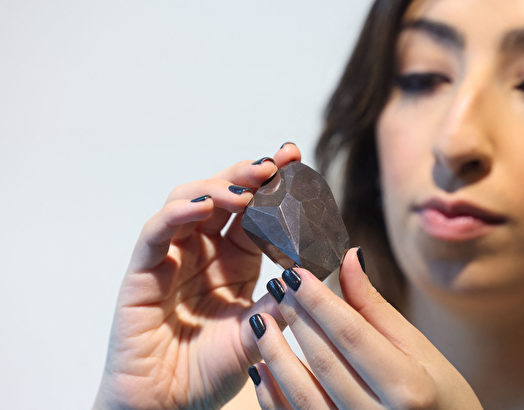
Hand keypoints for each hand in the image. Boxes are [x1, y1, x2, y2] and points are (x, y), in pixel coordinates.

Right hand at [94, 144, 299, 408]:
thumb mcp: (258, 334)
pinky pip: (157, 232)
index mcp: (235, 260)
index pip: (255, 211)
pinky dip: (178, 213)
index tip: (296, 160)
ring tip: (246, 189)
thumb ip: (283, 305)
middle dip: (248, 175)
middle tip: (275, 163)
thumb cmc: (209, 371)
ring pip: (189, 201)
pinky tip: (203, 206)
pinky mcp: (143, 270)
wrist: (166, 405)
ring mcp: (173, 256)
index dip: (273, 185)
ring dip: (217, 188)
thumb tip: (317, 273)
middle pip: (224, 195)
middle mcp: (205, 250)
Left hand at [248, 248, 481, 408]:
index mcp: (407, 387)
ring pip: (302, 394)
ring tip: (260, 321)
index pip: (352, 334)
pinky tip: (260, 369)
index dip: (319, 301)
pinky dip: (272, 397)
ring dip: (275, 355)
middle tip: (276, 285)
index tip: (297, 273)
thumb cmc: (440, 396)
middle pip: (324, 359)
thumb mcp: (420, 350)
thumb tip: (349, 258)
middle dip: (296, 318)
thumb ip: (376, 308)